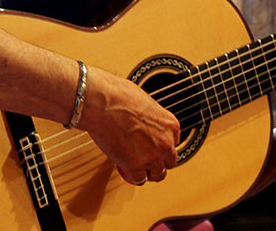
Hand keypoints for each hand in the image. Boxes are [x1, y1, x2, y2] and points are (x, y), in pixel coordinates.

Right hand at [77, 68, 180, 184]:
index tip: (150, 144)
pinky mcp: (135, 167)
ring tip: (133, 164)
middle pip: (170, 162)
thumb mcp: (145, 102)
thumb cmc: (118, 96)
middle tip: (143, 158)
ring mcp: (152, 156)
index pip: (173, 143)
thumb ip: (150, 117)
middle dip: (157, 161)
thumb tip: (143, 121)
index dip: (160, 145)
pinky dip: (130, 176)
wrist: (102, 103)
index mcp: (171, 124)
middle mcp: (166, 142)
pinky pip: (138, 179)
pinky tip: (122, 166)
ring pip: (158, 175)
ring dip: (146, 172)